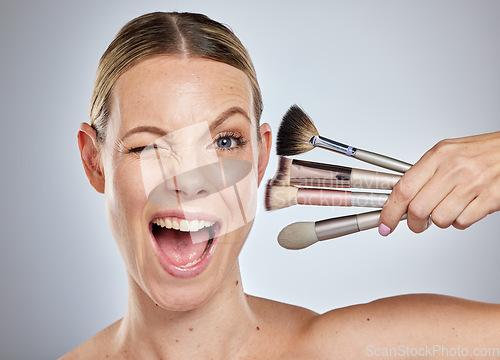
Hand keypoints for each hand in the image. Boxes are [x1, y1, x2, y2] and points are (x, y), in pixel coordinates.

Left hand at [378, 131, 499, 235]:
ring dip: (440, 220)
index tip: (385, 223)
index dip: (389, 211)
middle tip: (417, 223)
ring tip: (449, 207)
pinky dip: (460, 221)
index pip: (403, 188)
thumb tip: (400, 198)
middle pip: (418, 209)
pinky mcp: (491, 198)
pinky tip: (466, 207)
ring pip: (440, 219)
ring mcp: (474, 183)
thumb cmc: (481, 152)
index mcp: (439, 155)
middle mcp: (454, 168)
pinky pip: (462, 222)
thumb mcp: (447, 153)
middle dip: (414, 222)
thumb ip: (424, 173)